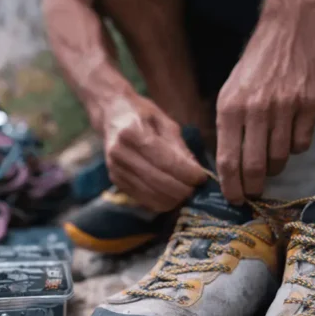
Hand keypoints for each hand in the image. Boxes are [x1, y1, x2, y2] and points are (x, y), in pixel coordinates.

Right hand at [101, 92, 208, 211]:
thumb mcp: (164, 122)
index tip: (203, 177)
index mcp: (131, 133)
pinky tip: (173, 194)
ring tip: (187, 191)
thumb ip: (179, 147)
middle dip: (183, 189)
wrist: (112, 115)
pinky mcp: (116, 182)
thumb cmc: (142, 114)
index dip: (187, 173)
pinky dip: (162, 201)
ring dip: (175, 198)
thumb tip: (196, 172)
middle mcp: (120, 154)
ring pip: (152, 196)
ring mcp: (116, 170)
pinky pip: (144, 200)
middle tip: (197, 187)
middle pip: (159, 182)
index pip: (164, 161)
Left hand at [215, 7, 314, 201]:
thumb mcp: (229, 93)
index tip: (234, 200)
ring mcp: (285, 108)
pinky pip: (301, 145)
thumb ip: (226, 128)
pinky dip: (294, 148)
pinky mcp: (309, 105)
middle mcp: (256, 110)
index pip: (227, 160)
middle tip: (253, 192)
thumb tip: (225, 169)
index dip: (231, 187)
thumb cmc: (254, 68)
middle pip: (255, 167)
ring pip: (280, 158)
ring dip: (274, 167)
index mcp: (230, 108)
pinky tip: (289, 134)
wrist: (287, 33)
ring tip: (270, 158)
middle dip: (253, 187)